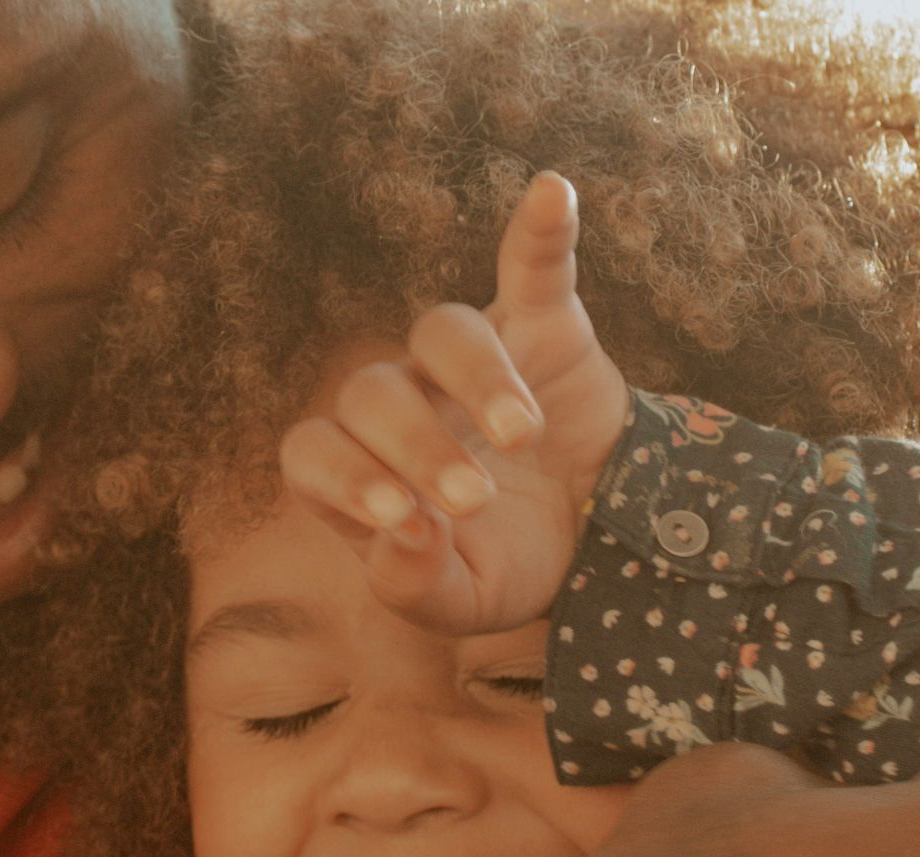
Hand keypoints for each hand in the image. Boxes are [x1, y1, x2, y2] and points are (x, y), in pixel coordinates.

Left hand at [279, 171, 629, 635]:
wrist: (605, 537)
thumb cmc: (511, 564)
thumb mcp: (464, 601)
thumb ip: (416, 586)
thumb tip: (402, 538)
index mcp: (362, 469)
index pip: (314, 451)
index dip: (345, 476)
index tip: (402, 518)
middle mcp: (402, 401)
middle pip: (373, 393)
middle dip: (417, 446)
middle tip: (474, 499)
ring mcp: (466, 359)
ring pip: (441, 333)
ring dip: (477, 379)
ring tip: (520, 436)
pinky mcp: (539, 324)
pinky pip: (531, 266)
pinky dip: (540, 231)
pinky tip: (550, 192)